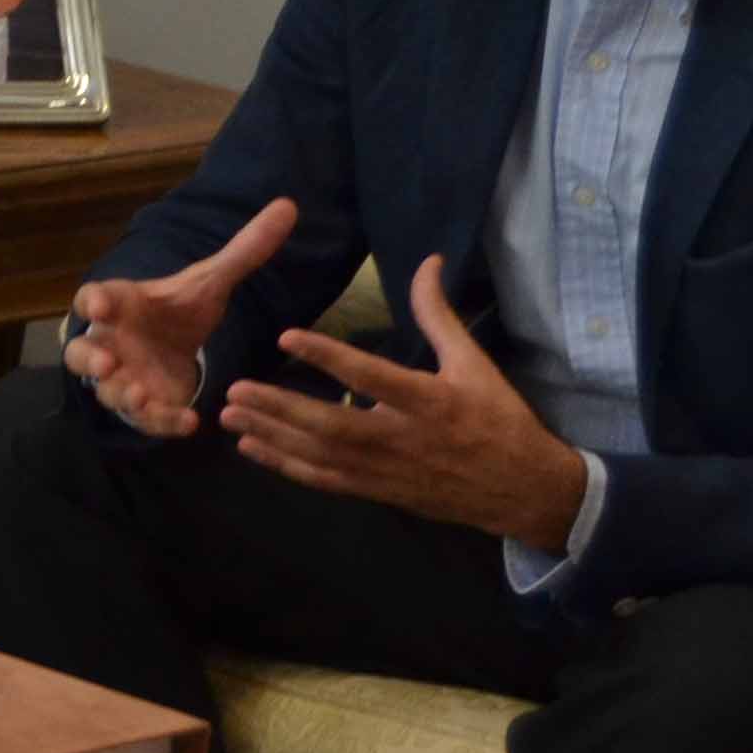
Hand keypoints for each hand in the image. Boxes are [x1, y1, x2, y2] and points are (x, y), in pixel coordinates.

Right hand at [61, 195, 297, 436]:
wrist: (173, 346)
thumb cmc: (178, 310)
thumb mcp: (210, 280)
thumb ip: (244, 250)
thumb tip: (288, 206)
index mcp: (121, 304)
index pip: (95, 298)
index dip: (95, 301)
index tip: (100, 304)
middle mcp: (111, 342)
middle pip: (82, 352)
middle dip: (89, 358)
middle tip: (106, 363)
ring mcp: (122, 377)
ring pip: (107, 391)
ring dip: (121, 395)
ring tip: (140, 396)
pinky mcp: (144, 405)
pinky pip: (144, 419)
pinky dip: (162, 422)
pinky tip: (190, 422)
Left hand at [231, 256, 590, 545]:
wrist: (522, 489)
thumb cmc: (499, 419)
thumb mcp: (474, 363)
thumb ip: (439, 315)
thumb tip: (428, 261)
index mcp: (429, 401)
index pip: (371, 376)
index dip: (329, 356)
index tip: (287, 335)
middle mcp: (402, 438)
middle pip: (332, 425)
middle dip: (281, 408)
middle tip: (235, 388)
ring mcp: (386, 470)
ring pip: (321, 455)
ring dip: (273, 435)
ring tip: (230, 413)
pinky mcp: (377, 491)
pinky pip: (325, 480)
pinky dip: (286, 466)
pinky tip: (252, 447)